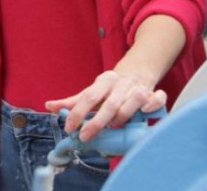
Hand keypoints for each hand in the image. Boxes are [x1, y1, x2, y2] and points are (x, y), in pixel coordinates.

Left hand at [45, 70, 166, 141]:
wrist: (136, 71)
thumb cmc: (110, 87)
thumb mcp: (91, 91)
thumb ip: (72, 101)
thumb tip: (49, 106)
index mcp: (104, 81)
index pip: (89, 96)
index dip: (78, 112)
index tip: (69, 127)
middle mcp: (120, 84)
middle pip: (110, 103)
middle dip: (97, 122)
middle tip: (86, 136)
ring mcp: (137, 87)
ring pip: (134, 100)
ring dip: (124, 115)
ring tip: (115, 126)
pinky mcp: (152, 92)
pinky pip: (157, 97)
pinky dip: (153, 104)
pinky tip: (146, 113)